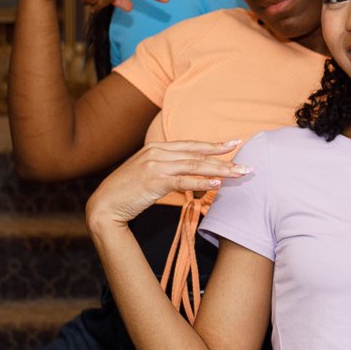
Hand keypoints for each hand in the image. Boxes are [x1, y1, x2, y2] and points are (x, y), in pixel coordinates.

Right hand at [86, 140, 247, 227]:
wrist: (103, 205)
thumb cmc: (126, 193)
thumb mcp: (147, 175)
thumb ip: (167, 170)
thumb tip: (191, 176)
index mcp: (156, 148)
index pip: (191, 145)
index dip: (213, 146)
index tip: (234, 144)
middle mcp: (157, 153)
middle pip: (198, 155)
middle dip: (225, 160)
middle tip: (247, 165)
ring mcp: (155, 166)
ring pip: (195, 166)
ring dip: (220, 170)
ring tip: (239, 174)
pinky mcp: (154, 181)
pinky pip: (184, 181)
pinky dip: (202, 182)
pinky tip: (217, 184)